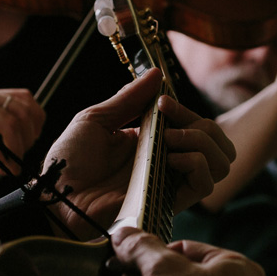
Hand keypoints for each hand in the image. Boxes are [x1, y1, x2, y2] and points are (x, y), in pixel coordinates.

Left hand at [0, 83, 44, 174]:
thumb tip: (6, 166)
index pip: (6, 124)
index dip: (14, 149)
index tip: (15, 168)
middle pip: (19, 115)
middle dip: (24, 141)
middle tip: (18, 158)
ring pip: (26, 105)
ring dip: (31, 128)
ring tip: (24, 145)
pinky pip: (24, 98)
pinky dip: (32, 115)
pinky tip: (28, 130)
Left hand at [44, 70, 234, 232]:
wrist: (56, 195)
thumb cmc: (68, 161)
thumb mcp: (96, 119)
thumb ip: (128, 98)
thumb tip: (156, 73)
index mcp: (151, 142)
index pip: (193, 125)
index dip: (186, 110)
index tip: (163, 102)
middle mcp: (167, 162)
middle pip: (217, 144)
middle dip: (204, 126)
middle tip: (172, 122)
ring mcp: (169, 182)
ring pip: (220, 164)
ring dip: (203, 143)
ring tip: (171, 140)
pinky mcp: (167, 202)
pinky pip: (204, 185)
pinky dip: (197, 164)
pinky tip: (171, 157)